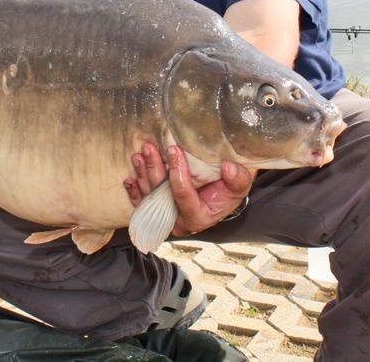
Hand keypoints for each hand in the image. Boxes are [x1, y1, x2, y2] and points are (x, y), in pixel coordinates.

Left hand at [124, 143, 253, 236]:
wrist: (223, 193)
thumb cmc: (230, 189)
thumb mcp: (240, 184)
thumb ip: (237, 178)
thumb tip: (228, 167)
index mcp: (198, 217)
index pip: (183, 195)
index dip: (177, 173)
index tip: (174, 150)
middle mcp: (178, 221)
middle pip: (161, 196)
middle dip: (154, 171)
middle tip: (150, 149)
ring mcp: (166, 217)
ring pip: (149, 197)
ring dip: (142, 175)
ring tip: (139, 156)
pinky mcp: (158, 211)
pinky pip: (142, 203)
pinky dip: (135, 191)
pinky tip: (129, 180)